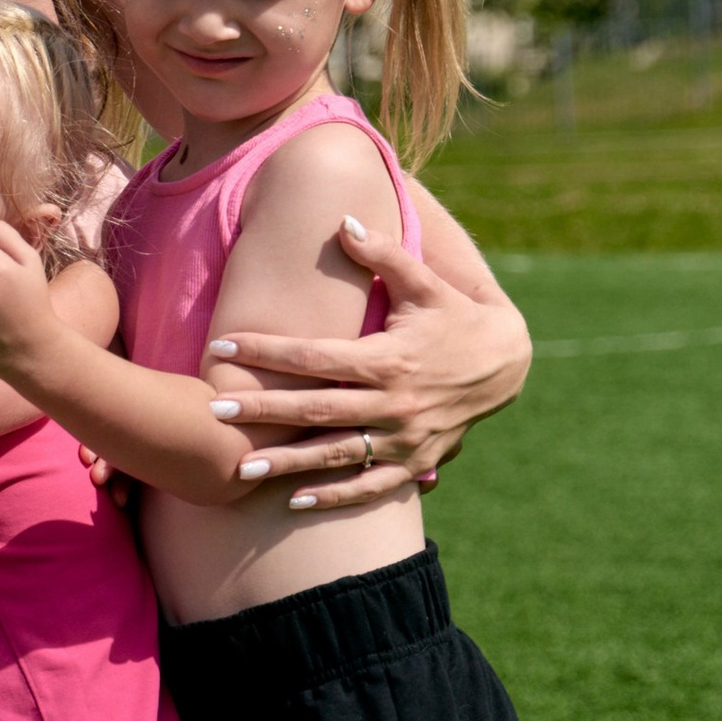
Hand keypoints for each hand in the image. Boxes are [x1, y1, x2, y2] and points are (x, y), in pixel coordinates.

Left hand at [203, 218, 530, 506]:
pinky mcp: (415, 462)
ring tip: (241, 466)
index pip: (316, 356)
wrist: (506, 364)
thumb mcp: (424, 284)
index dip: (268, 350)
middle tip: (215, 409)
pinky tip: (294, 501)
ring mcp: (404, 438)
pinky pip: (369, 485)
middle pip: (316, 409)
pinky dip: (334, 496)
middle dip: (264, 409)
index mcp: (390, 358)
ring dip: (287, 462)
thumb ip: (383, 254)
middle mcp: (394, 403)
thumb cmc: (454, 317)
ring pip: (336, 454)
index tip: (223, 344)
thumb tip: (344, 220)